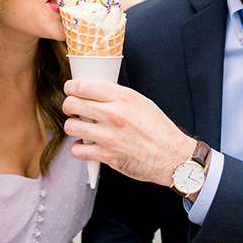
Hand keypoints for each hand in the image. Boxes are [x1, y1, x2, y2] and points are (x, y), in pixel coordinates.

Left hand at [62, 80, 194, 183]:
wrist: (172, 156)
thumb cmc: (159, 130)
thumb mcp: (141, 102)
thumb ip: (116, 96)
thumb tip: (93, 92)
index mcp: (123, 98)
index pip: (83, 86)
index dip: (71, 87)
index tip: (70, 90)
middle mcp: (114, 115)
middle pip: (72, 104)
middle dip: (69, 106)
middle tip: (74, 110)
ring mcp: (109, 136)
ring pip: (71, 126)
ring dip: (73, 126)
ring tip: (82, 127)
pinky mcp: (107, 155)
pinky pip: (77, 150)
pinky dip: (79, 148)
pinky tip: (87, 145)